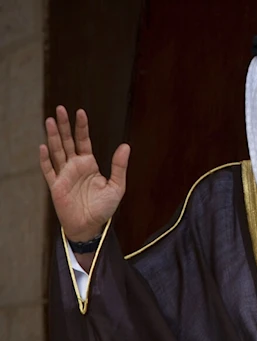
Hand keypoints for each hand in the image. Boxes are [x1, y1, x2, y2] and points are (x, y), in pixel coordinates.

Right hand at [40, 106, 129, 241]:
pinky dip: (45, 159)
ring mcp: (64, 175)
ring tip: (50, 121)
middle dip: (64, 126)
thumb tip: (125, 146)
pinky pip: (49, 170)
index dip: (82, 127)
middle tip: (60, 109)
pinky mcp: (56, 186)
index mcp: (89, 164)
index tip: (81, 112)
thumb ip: (119, 166)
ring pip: (56, 151)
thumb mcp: (116, 186)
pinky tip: (43, 147)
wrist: (91, 226)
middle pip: (67, 142)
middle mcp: (75, 166)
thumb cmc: (103, 208)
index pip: (83, 141)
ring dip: (53, 137)